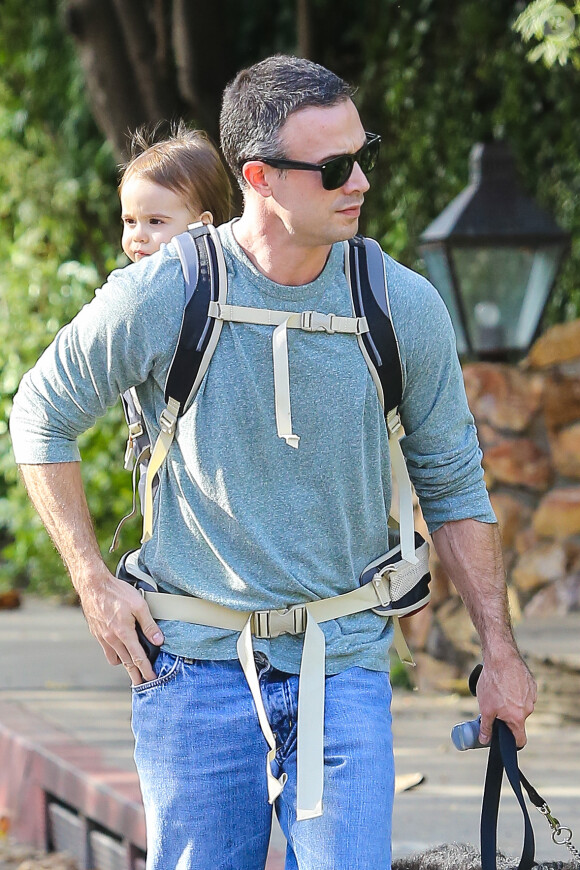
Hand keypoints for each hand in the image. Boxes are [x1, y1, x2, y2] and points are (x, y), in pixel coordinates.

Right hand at [77, 564, 163, 684]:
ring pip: (114, 658)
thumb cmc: (117, 592)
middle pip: (126, 663)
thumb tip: (158, 640)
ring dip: (124, 664)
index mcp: (124, 633)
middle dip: (135, 674)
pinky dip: (114, 653)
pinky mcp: (96, 633)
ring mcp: (102, 637)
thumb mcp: (139, 605)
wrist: (93, 585)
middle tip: (142, 684)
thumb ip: (149, 624)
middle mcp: (112, 639)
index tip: (152, 679)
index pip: (138, 658)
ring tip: (133, 666)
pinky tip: (120, 649)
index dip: (146, 670)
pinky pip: (106, 650)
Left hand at [476, 649, 536, 747]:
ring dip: (511, 702)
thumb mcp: (485, 708)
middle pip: (518, 720)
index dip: (512, 743)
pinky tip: (506, 683)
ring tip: (499, 691)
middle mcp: (528, 709)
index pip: (520, 739)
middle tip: (494, 707)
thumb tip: (484, 740)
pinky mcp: (531, 684)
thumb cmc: (492, 683)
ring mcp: (531, 696)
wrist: (501, 658)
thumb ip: (486, 726)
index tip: (506, 740)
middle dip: (507, 716)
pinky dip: (516, 691)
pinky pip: (524, 693)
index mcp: (517, 718)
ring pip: (521, 705)